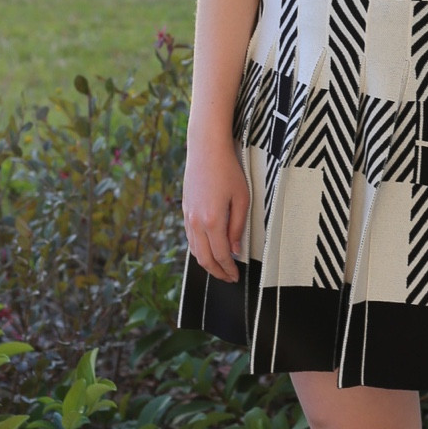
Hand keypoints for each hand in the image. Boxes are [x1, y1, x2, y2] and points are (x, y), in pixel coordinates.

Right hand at [182, 135, 249, 282]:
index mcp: (213, 220)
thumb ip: (238, 227)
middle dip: (217, 272)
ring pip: (195, 250)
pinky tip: (209, 250)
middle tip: (228, 278)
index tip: (236, 277)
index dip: (229, 270)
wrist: (206, 150)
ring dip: (207, 263)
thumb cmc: (228, 170)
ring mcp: (188, 217)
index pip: (221, 255)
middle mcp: (196, 222)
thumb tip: (235, 250)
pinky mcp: (185, 211)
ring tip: (220, 268)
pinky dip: (199, 250)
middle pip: (204, 259)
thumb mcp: (242, 198)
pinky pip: (190, 238)